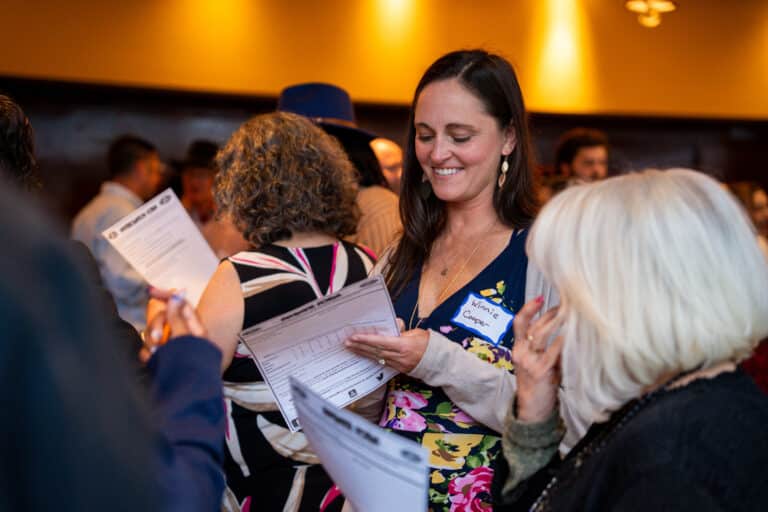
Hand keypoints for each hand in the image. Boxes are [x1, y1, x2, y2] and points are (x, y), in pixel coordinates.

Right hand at [140, 288, 206, 362]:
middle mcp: (180, 333)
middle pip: (161, 317)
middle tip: (158, 341)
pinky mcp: (160, 358)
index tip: (150, 291)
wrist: (189, 392)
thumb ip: (177, 317)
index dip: (165, 295)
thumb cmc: (193, 364)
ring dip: (151, 342)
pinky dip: (148, 354)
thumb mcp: (186, 338)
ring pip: (152, 332)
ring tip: (156, 354)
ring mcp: (170, 346)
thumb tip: (177, 293)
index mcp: (192, 326)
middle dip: (156, 326)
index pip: (178, 304)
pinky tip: (151, 361)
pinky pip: (147, 349)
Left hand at [344, 318, 428, 373]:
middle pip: (375, 351)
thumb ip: (402, 330)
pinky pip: (381, 362)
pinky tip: (363, 354)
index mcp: (403, 346)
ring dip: (362, 352)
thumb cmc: (429, 344)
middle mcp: (399, 357)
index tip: (354, 337)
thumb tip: (392, 325)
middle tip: (346, 343)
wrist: (439, 362)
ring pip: (376, 358)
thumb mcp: (416, 332)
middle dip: (359, 346)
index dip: (366, 340)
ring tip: (350, 348)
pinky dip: (371, 357)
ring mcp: (398, 364)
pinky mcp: (398, 368)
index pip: (380, 342)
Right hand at [512, 297, 563, 422]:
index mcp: (518, 348)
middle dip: (550, 314)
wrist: (532, 408)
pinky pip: (551, 352)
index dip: (527, 309)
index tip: (539, 298)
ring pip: (540, 335)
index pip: (518, 323)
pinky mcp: (540, 371)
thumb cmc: (539, 383)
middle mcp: (520, 353)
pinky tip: (569, 335)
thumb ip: (546, 347)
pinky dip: (561, 342)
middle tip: (565, 306)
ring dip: (555, 323)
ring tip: (568, 315)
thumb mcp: (537, 361)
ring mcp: (529, 362)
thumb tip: (566, 330)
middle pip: (534, 326)